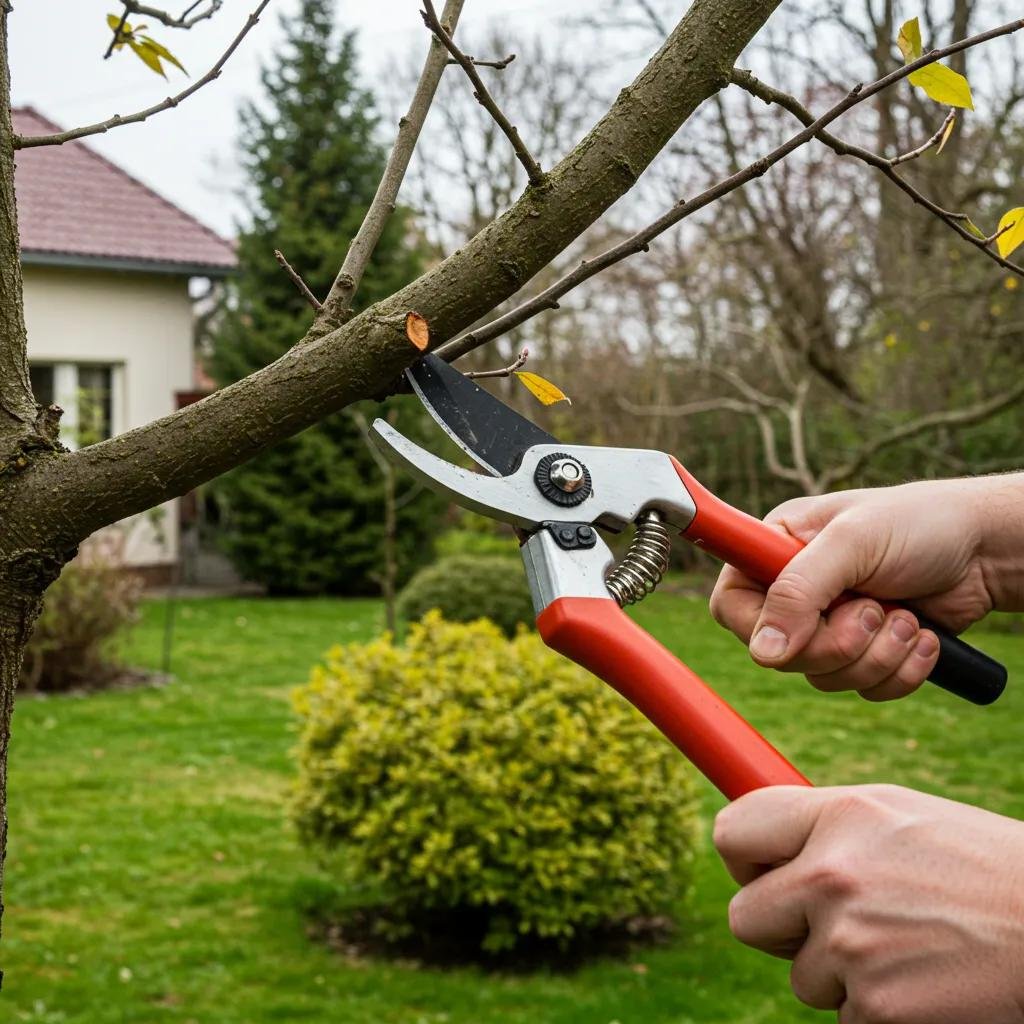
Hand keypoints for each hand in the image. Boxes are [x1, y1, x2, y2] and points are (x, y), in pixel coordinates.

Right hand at [710, 475, 1023, 699]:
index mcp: (776, 552)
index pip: (733, 606)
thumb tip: (763, 651)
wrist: (987, 550)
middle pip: (782, 654)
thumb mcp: (853, 543)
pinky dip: (901, 670)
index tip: (799, 627)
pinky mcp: (865, 653)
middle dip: (839, 643)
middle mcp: (796, 592)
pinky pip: (864, 689)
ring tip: (907, 616)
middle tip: (873, 611)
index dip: (759, 626)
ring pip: (825, 677)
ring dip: (878, 655)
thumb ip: (799, 590)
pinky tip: (923, 635)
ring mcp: (830, 625)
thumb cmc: (919, 525)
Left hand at [714, 784, 1023, 1022]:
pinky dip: (878, 1007)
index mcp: (840, 816)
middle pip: (744, 918)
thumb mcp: (900, 817)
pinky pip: (843, 1014)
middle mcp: (834, 875)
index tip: (761, 871)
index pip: (733, 832)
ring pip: (802, 974)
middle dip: (781, 926)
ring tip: (909, 945)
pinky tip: (926, 981)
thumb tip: (759, 843)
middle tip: (835, 920)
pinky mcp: (876, 1009)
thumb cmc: (982, 867)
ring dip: (841, 970)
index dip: (744, 859)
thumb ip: (826, 825)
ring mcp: (852, 946)